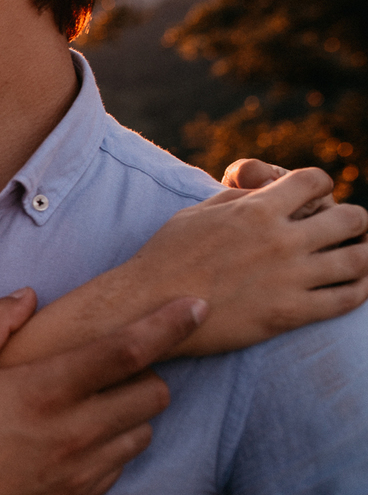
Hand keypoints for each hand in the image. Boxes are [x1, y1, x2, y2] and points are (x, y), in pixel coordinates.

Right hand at [0, 292, 202, 494]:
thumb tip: (28, 297)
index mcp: (46, 390)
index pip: (127, 350)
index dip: (168, 324)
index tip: (197, 305)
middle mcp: (74, 433)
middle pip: (154, 393)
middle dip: (146, 372)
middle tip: (112, 367)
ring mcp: (80, 473)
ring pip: (142, 433)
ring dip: (129, 412)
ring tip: (87, 405)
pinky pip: (118, 468)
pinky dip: (109, 448)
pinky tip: (70, 442)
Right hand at [134, 167, 367, 355]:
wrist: (148, 307)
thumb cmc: (165, 257)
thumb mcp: (197, 213)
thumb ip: (237, 201)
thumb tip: (263, 194)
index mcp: (256, 210)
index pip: (315, 180)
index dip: (321, 184)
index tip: (316, 196)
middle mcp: (281, 240)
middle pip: (350, 219)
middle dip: (354, 221)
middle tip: (347, 229)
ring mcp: (289, 278)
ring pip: (358, 260)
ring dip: (363, 255)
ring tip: (357, 257)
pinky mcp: (289, 314)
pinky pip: (345, 300)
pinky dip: (359, 290)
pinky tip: (356, 287)